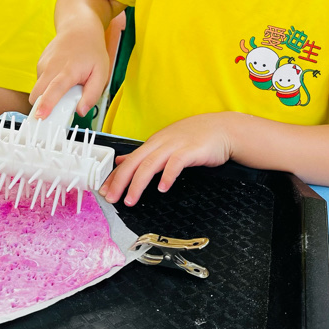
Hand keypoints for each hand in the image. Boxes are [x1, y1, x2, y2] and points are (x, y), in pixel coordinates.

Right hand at [29, 25, 109, 119]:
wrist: (79, 28)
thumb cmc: (92, 51)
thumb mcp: (101, 73)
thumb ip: (92, 94)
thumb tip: (81, 111)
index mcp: (68, 71)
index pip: (54, 89)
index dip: (46, 104)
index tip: (40, 116)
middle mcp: (51, 67)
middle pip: (37, 94)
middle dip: (41, 107)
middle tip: (57, 110)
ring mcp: (43, 64)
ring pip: (38, 90)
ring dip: (48, 95)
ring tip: (66, 86)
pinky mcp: (39, 64)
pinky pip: (41, 82)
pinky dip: (48, 86)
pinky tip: (61, 77)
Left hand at [100, 113, 234, 205]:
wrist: (223, 129)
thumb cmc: (196, 137)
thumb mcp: (166, 142)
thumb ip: (144, 153)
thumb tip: (122, 160)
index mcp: (154, 143)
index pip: (129, 160)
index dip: (115, 176)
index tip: (104, 191)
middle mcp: (162, 142)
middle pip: (136, 162)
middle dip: (120, 181)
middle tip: (111, 198)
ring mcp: (176, 145)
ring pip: (151, 164)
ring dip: (138, 183)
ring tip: (131, 200)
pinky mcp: (192, 150)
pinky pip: (176, 163)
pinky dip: (168, 175)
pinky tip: (163, 188)